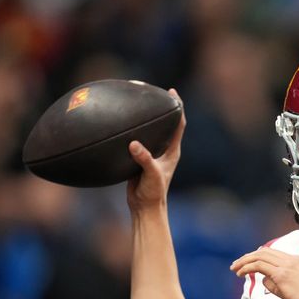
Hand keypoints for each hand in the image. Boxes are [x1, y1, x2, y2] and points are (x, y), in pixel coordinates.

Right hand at [127, 88, 185, 211]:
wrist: (144, 207)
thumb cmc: (153, 192)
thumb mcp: (151, 174)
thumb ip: (144, 159)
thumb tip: (134, 144)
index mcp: (172, 151)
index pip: (178, 124)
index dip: (177, 108)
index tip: (172, 93)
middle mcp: (164, 150)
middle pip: (165, 124)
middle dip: (160, 108)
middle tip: (150, 91)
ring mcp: (152, 154)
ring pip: (150, 132)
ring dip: (145, 119)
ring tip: (135, 103)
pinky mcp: (140, 159)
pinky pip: (136, 141)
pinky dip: (131, 131)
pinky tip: (120, 125)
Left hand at [231, 248, 298, 298]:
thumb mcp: (295, 287)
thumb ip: (279, 281)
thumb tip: (264, 279)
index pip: (274, 253)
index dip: (259, 256)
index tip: (249, 263)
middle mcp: (293, 260)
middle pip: (265, 251)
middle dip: (249, 257)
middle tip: (237, 264)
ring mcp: (288, 266)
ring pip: (260, 256)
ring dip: (245, 261)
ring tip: (235, 269)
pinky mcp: (281, 275)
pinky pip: (259, 266)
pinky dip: (247, 267)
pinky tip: (241, 273)